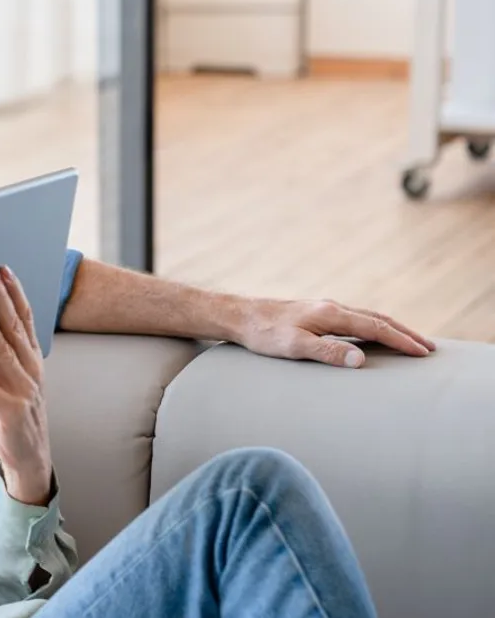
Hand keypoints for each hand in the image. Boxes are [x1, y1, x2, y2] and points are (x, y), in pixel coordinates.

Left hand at [0, 266, 52, 505]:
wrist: (30, 457)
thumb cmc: (11, 413)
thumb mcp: (6, 379)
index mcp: (31, 359)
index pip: (25, 318)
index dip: (15, 293)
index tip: (3, 270)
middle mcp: (32, 370)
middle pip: (15, 327)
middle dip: (2, 298)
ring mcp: (23, 389)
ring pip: (3, 350)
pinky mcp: (10, 411)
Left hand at [235, 297, 435, 367]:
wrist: (238, 315)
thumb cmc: (263, 334)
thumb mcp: (293, 346)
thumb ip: (327, 352)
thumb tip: (361, 360)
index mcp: (330, 314)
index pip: (376, 328)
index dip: (401, 341)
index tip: (423, 353)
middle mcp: (331, 307)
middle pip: (377, 319)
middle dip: (404, 333)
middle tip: (429, 348)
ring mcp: (323, 309)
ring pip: (366, 317)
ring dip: (391, 329)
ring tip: (409, 341)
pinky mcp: (315, 314)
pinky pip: (353, 319)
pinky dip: (372, 327)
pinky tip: (372, 335)